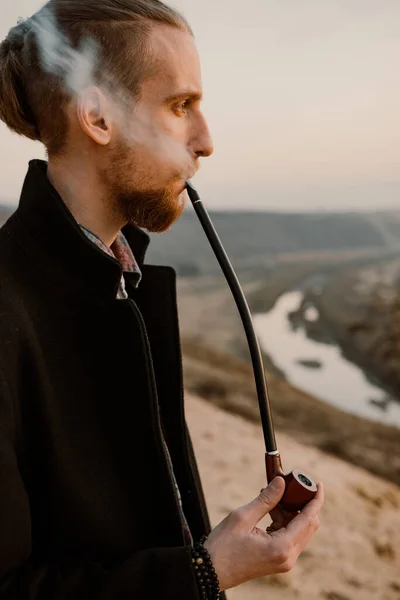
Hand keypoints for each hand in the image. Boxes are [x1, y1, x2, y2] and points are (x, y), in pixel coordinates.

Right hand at [204, 476, 323, 591]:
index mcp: (282, 547)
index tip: (318, 484)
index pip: (309, 519)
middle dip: (302, 503)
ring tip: (272, 497)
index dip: (316, 499)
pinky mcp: (278, 560)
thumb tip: (282, 482)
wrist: (210, 571)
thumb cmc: (224, 545)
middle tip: (290, 486)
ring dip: (290, 511)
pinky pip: (289, 537)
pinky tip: (269, 510)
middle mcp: (288, 557)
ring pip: (299, 530)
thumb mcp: (243, 516)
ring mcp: (284, 561)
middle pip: (308, 525)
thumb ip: (266, 499)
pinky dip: (283, 521)